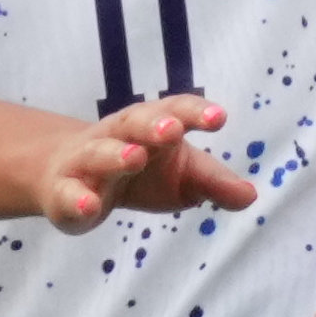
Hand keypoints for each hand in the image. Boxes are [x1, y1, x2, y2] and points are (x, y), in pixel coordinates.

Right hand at [40, 92, 254, 230]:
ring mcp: (87, 161)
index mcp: (152, 125)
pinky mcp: (64, 191)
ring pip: (100, 153)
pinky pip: (69, 193)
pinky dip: (78, 198)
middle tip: (173, 130)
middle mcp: (118, 135)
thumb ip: (215, 184)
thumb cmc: (142, 173)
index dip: (195, 113)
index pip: (175, 110)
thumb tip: (250, 196)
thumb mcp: (184, 177)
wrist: (71, 178)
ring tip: (135, 158)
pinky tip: (91, 206)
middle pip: (135, 123)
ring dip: (116, 154)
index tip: (218, 118)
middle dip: (154, 124)